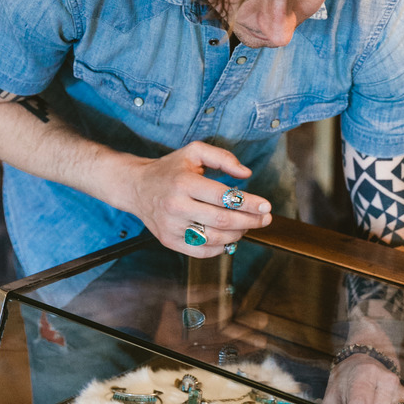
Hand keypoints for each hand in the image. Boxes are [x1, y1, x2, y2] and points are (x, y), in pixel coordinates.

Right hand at [106, 141, 271, 255]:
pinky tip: (230, 238)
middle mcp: (176, 206)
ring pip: (213, 238)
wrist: (136, 187)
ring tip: (247, 226)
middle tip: (265, 219)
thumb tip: (246, 174)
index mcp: (184, 183)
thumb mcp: (194, 152)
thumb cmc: (170, 169)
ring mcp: (171, 227)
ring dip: (237, 235)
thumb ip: (222, 158)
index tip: (266, 206)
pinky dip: (220, 248)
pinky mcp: (169, 241)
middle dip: (250, 221)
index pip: (224, 197)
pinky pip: (201, 251)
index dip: (249, 203)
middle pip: (222, 221)